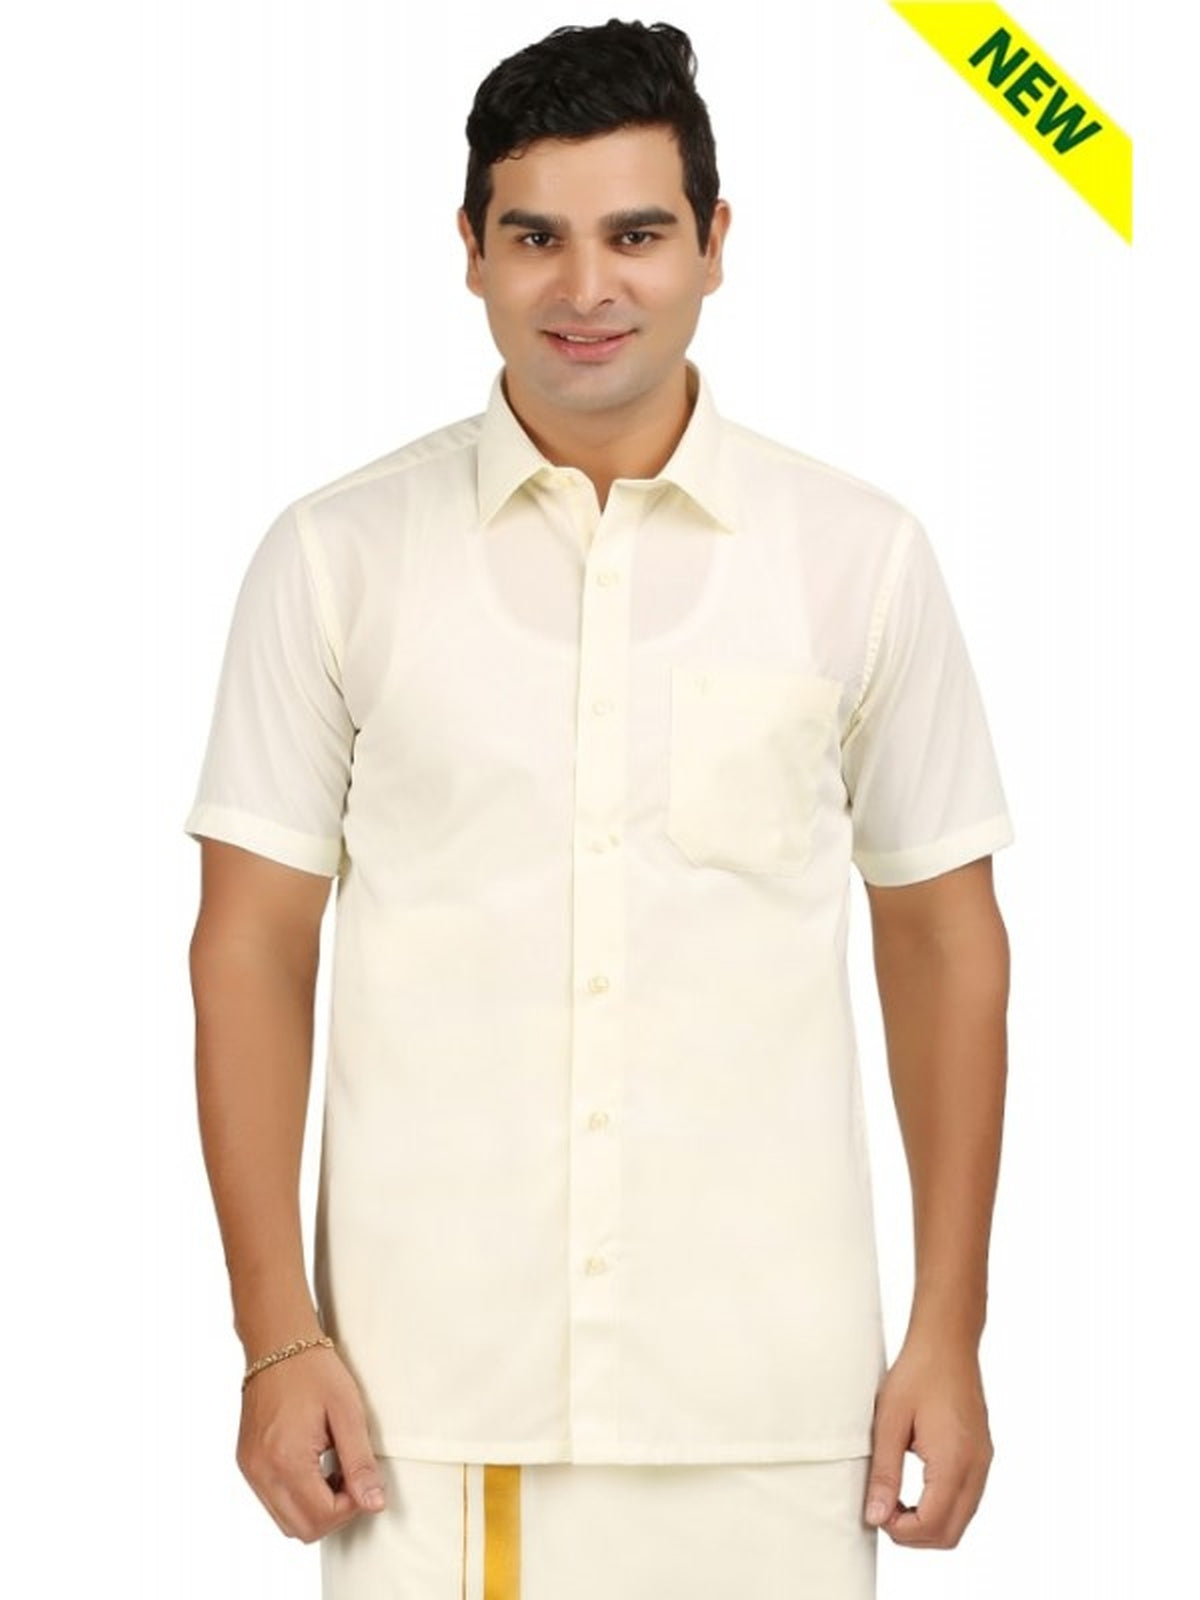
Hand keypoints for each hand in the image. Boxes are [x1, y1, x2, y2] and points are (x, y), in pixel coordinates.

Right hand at [236, 1344, 386, 1542]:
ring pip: (286, 1521)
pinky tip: (314, 1465)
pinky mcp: (247, 1464)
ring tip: (332, 1467)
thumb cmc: (314, 1370)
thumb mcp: (348, 1412)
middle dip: (333, 1512)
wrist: (278, 1343)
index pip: (322, 1518)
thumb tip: (374, 1504)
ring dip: (315, 1507)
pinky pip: (273, 1502)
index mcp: (286, 1459)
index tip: (361, 1476)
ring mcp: (250, 1470)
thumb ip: (360, 1463)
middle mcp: (261, 1472)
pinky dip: (298, 1496)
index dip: (351, 1506)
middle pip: (302, 1530)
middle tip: (349, 1474)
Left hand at [863, 1335, 992, 1547]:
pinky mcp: (981, 1456)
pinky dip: (941, 1507)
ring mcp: (983, 1463)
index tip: (876, 1511)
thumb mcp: (889, 1422)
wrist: (947, 1342)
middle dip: (914, 1534)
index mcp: (954, 1461)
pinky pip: (966, 1500)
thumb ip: (884, 1472)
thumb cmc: (917, 1373)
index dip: (900, 1531)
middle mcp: (976, 1468)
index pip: (933, 1525)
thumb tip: (876, 1517)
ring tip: (896, 1498)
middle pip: (950, 1534)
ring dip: (928, 1522)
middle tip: (884, 1509)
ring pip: (960, 1520)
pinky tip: (916, 1487)